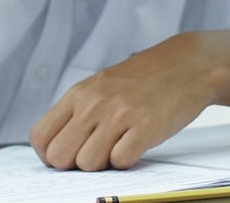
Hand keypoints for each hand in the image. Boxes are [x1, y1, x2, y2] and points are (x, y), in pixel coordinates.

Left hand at [29, 33, 226, 170]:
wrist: (188, 65)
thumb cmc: (144, 80)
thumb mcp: (101, 85)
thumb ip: (78, 111)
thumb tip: (56, 149)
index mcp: (78, 93)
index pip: (41, 137)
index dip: (51, 155)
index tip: (69, 155)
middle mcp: (94, 103)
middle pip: (60, 157)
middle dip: (75, 164)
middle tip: (96, 154)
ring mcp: (119, 114)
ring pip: (88, 164)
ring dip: (103, 164)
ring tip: (119, 145)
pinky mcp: (145, 127)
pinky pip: (120, 161)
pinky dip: (128, 160)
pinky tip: (137, 143)